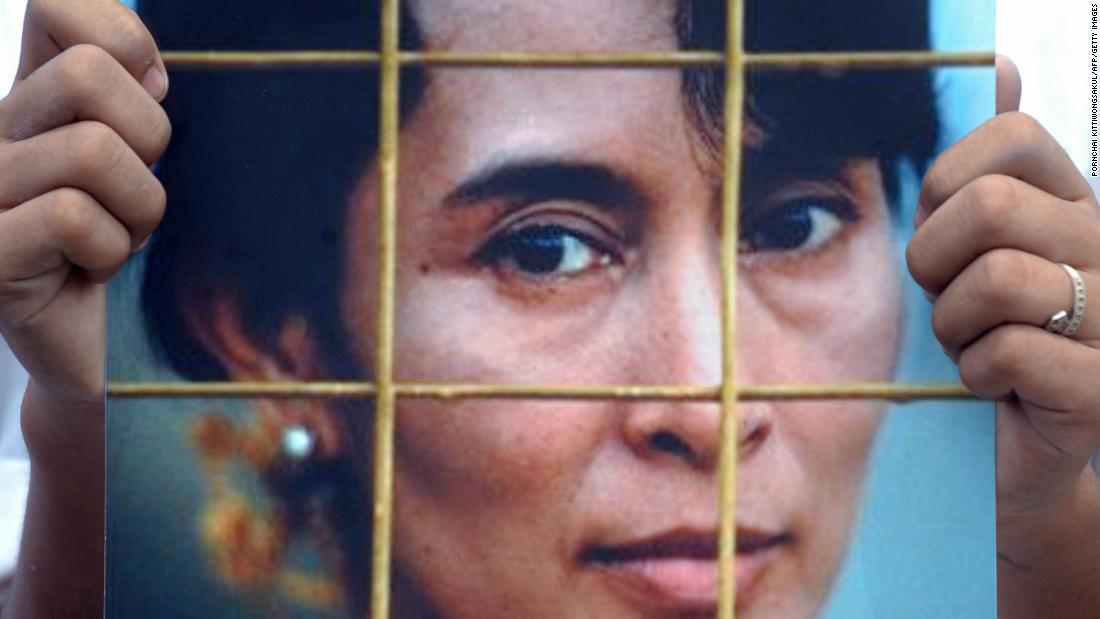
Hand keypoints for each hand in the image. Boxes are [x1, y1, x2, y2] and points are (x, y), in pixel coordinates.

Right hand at [0, 0, 168, 457]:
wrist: (89, 350)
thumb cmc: (118, 250)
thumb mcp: (134, 164)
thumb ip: (132, 102)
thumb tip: (148, 71)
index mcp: (28, 99)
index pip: (53, 7)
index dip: (121, 36)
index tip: (150, 94)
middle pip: (88, 75)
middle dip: (147, 141)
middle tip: (133, 191)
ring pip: (92, 151)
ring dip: (136, 209)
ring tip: (113, 239)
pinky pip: (74, 218)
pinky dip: (108, 251)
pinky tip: (87, 271)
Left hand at [907, 56, 1099, 618]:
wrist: (1014, 453)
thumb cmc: (985, 338)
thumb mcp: (973, 247)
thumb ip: (988, 165)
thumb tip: (1002, 65)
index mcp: (1074, 204)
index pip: (1012, 138)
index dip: (945, 181)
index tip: (936, 228)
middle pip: (989, 210)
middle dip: (933, 260)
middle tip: (944, 296)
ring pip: (994, 281)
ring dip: (953, 324)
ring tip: (969, 344)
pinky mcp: (1097, 388)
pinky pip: (1003, 353)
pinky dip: (973, 373)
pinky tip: (990, 385)